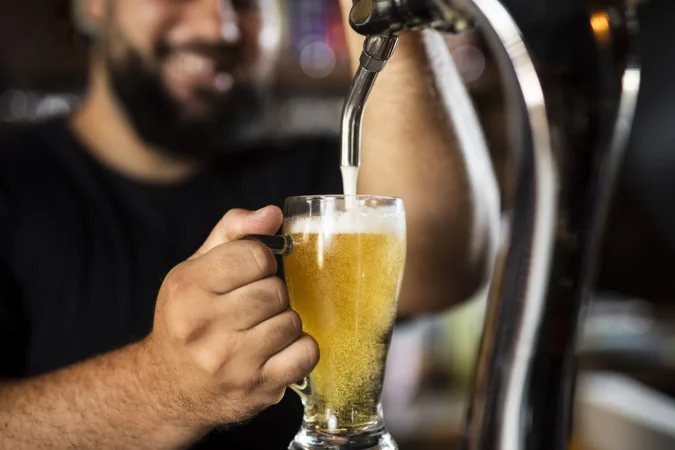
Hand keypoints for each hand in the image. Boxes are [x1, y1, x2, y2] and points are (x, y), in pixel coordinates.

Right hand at [138, 206, 318, 429]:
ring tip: (261, 330)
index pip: (256, 256)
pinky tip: (278, 350)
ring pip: (292, 321)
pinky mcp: (256, 388)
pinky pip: (306, 354)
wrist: (167, 388)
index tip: (251, 274)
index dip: (262, 262)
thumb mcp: (196, 269)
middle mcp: (203, 325)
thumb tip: (273, 214)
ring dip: (284, 322)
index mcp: (188, 287)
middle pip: (276, 290)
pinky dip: (300, 349)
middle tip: (254, 306)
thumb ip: (233, 232)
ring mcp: (230, 361)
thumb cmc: (188, 319)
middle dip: (272, 294)